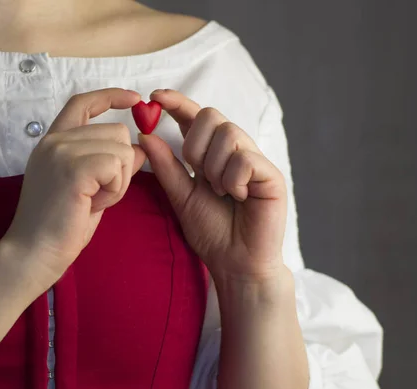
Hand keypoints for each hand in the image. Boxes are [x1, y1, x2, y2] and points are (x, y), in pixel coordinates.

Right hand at [3, 88, 145, 288]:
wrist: (34, 252)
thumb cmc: (60, 225)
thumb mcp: (89, 187)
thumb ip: (109, 164)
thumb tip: (138, 150)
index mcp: (54, 140)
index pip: (83, 102)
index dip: (111, 96)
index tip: (133, 98)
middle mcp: (55, 139)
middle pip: (118, 132)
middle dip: (120, 166)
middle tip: (97, 193)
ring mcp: (62, 151)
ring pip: (122, 149)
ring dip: (118, 180)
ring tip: (92, 200)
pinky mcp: (73, 167)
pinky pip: (117, 166)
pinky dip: (115, 189)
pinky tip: (93, 203)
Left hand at [139, 89, 287, 283]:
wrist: (234, 263)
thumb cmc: (211, 232)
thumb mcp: (181, 197)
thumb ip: (166, 167)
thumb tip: (145, 135)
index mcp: (212, 154)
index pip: (195, 117)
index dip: (177, 102)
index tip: (154, 96)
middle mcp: (234, 151)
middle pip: (212, 115)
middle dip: (195, 144)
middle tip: (198, 174)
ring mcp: (255, 161)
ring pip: (228, 134)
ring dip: (214, 166)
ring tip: (220, 192)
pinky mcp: (271, 175)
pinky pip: (245, 158)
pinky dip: (234, 179)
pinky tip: (239, 197)